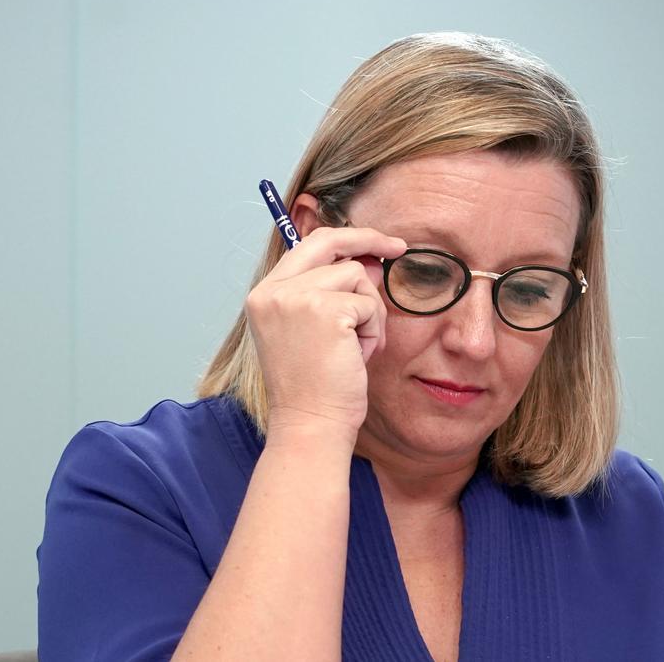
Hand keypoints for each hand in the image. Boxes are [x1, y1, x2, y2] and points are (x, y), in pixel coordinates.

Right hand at [245, 226, 406, 444]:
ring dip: (368, 312)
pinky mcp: (324, 310)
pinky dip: (373, 331)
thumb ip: (330, 293)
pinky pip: (368, 304)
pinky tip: (356, 357)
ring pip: (357, 275)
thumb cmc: (315, 389)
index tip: (374, 244)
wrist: (311, 426)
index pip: (306, 247)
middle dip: (369, 239)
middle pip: (328, 241)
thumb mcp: (313, 333)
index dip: (344, 241)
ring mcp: (296, 298)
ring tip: (354, 348)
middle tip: (399, 248)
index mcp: (264, 296)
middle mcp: (273, 291)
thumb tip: (368, 261)